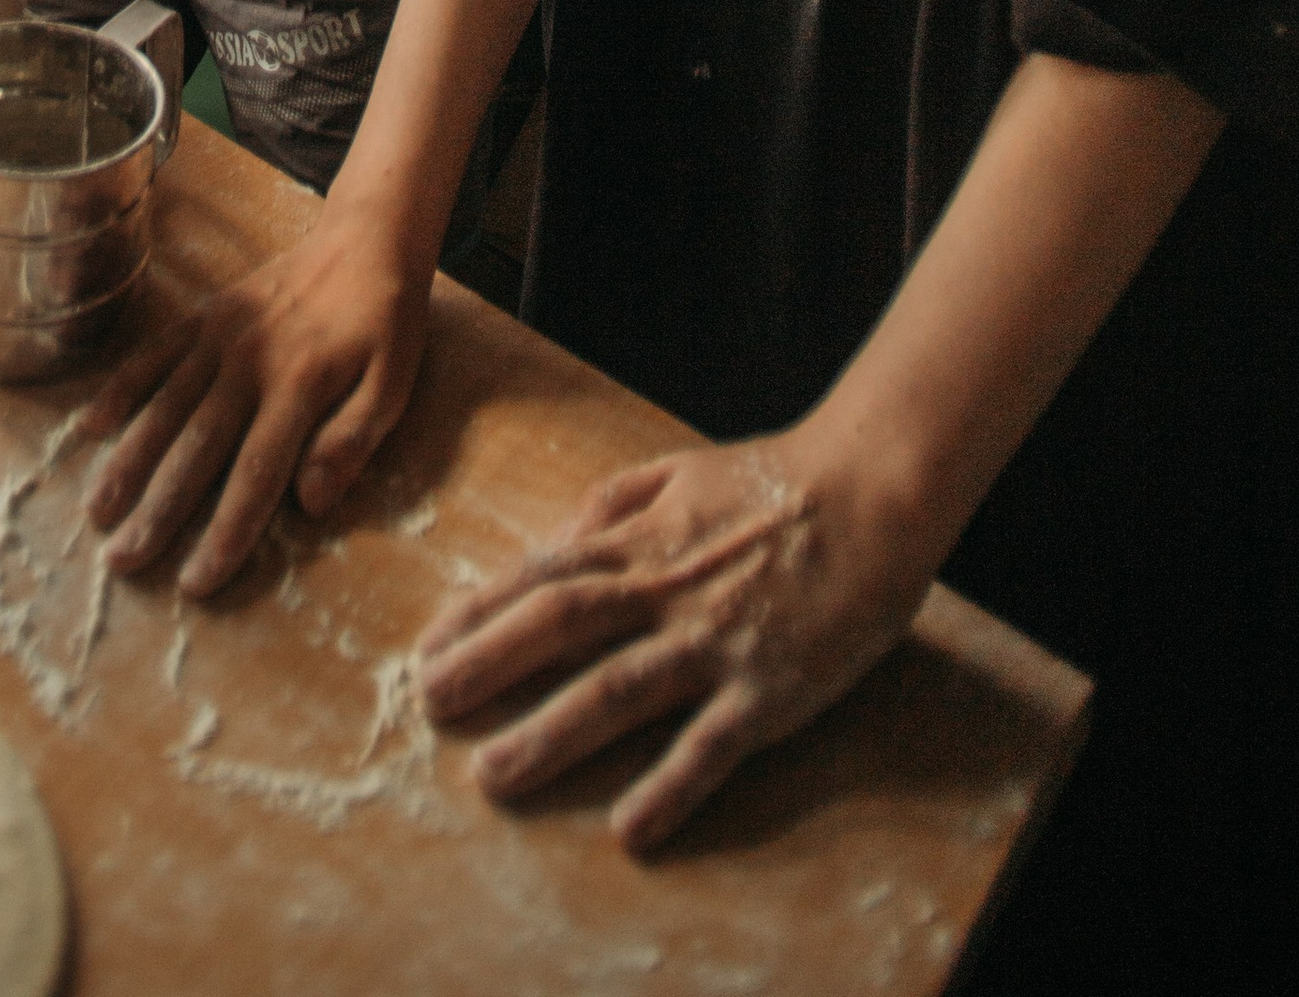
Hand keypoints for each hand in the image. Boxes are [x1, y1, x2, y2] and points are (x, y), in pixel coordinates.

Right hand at [83, 205, 433, 595]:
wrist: (365, 238)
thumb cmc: (385, 324)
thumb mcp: (394, 385)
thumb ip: (352, 441)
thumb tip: (310, 503)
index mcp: (301, 386)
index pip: (257, 473)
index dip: (225, 531)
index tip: (195, 582)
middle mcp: (251, 363)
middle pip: (198, 447)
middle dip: (159, 509)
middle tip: (123, 560)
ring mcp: (222, 335)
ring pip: (165, 405)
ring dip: (129, 459)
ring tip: (98, 510)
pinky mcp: (206, 314)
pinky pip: (155, 353)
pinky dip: (122, 388)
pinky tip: (92, 426)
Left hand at [417, 431, 937, 848]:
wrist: (871, 490)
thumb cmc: (772, 481)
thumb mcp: (677, 470)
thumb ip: (611, 504)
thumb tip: (553, 543)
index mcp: (642, 538)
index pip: (543, 576)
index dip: (480, 612)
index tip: (427, 648)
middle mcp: (664, 588)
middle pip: (559, 626)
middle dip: (488, 665)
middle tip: (429, 706)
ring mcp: (714, 640)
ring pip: (618, 689)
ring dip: (551, 734)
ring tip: (495, 774)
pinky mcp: (769, 687)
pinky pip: (712, 744)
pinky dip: (670, 786)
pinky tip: (631, 828)